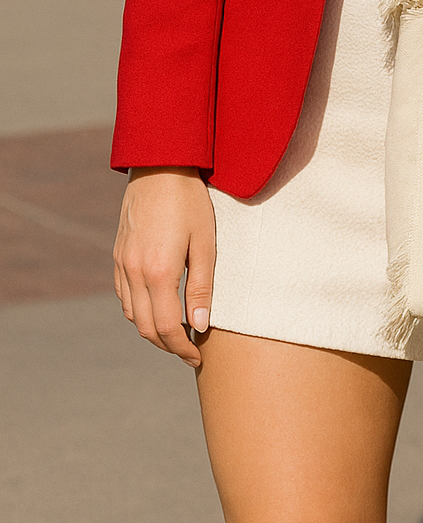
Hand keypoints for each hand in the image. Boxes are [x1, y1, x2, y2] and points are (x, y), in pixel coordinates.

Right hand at [113, 168, 215, 367]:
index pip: (167, 328)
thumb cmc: (190, 201)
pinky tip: (155, 306)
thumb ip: (202, 286)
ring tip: (176, 331)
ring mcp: (122, 263)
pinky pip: (123, 295)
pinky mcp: (118, 254)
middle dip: (168, 345)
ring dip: (151, 329)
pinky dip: (137, 310)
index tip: (198, 356)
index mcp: (158, 272)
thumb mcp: (205, 242)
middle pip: (146, 328)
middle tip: (189, 350)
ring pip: (131, 314)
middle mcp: (134, 272)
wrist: (160, 165)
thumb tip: (201, 325)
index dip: (183, 348)